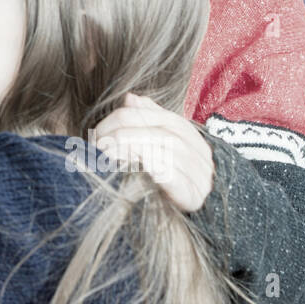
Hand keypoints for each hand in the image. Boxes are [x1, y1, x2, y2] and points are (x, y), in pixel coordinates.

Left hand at [90, 93, 214, 212]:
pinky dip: (157, 170)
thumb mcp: (164, 140)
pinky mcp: (194, 195)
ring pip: (167, 152)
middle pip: (158, 133)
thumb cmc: (176, 171)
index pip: (152, 115)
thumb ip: (149, 118)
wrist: (206, 205)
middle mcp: (196, 149)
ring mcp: (199, 172)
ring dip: (134, 150)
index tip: (98, 132)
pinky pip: (176, 178)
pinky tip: (138, 168)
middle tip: (98, 144)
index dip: (122, 119)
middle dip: (123, 135)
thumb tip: (130, 98)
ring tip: (109, 154)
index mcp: (186, 131)